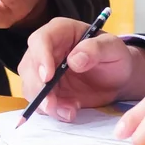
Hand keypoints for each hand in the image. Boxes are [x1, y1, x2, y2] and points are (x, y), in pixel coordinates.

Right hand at [17, 17, 144, 120]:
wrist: (116, 78)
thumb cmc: (114, 56)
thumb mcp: (113, 48)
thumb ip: (96, 49)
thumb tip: (74, 60)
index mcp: (60, 31)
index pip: (40, 40)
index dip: (40, 58)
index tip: (48, 77)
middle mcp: (45, 49)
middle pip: (29, 66)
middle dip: (38, 87)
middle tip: (53, 104)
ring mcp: (42, 71)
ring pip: (30, 87)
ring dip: (45, 103)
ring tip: (69, 112)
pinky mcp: (45, 90)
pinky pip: (39, 102)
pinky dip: (52, 111)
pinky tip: (69, 113)